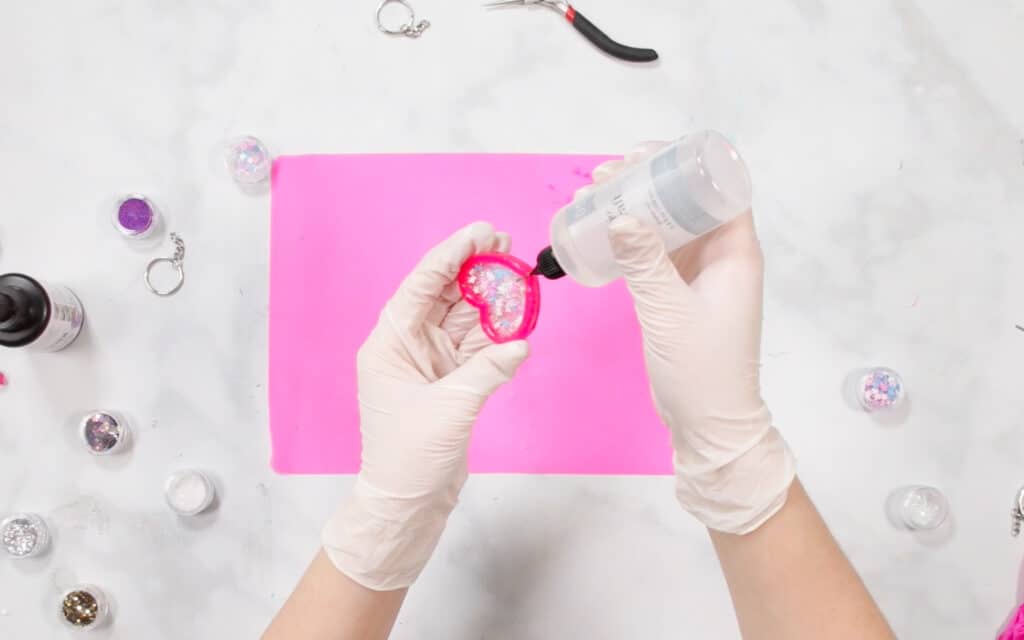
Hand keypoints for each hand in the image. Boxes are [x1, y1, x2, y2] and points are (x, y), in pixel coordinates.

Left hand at [323, 222, 529, 590]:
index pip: (421, 286)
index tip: (479, 232)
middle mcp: (408, 346)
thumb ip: (487, 371)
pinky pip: (476, 346)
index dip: (449, 256)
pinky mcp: (449, 381)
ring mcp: (429, 363)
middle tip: (505, 242)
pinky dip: (497, 332)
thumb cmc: (409, 457)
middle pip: (443, 295)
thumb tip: (520, 343)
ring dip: (489, 297)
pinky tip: (517, 314)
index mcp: (390, 344)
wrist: (408, 503)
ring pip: (463, 318)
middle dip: (473, 268)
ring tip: (517, 271)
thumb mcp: (449, 409)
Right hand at [594, 144, 795, 533]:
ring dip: (637, 209)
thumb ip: (645, 263)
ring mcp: (701, 277)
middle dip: (649, 183)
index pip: (720, 189)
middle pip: (689, 202)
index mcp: (736, 254)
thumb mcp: (669, 311)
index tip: (644, 155)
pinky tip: (602, 233)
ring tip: (595, 197)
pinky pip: (657, 254)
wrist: (709, 424)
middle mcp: (722, 258)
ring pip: (669, 227)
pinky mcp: (680, 296)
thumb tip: (620, 216)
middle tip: (607, 175)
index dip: (685, 165)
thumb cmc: (702, 368)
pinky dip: (633, 240)